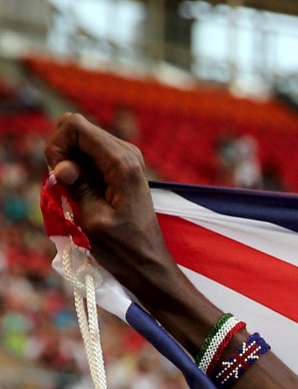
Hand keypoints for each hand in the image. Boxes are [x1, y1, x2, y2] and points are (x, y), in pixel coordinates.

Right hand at [43, 112, 174, 297]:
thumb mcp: (93, 220)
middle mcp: (127, 152)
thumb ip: (76, 186)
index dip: (57, 146)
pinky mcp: (121, 167)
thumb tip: (61, 165)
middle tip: (67, 185)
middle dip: (62, 152)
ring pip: (80, 140)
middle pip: (75, 128)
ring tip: (78, 192)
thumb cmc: (123, 248)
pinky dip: (79, 169)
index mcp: (122, 162)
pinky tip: (86, 192)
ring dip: (69, 162)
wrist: (149, 264)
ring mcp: (125, 158)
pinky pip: (89, 154)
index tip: (61, 177)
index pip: (74, 125)